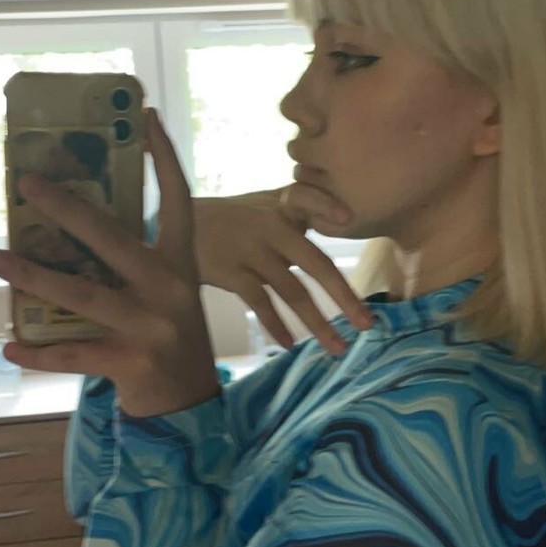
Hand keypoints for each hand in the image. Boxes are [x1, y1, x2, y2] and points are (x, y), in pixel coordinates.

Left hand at [0, 109, 220, 417]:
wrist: (188, 405)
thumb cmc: (164, 336)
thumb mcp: (165, 291)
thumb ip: (133, 261)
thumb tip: (70, 223)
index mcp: (181, 263)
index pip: (177, 199)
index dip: (163, 157)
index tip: (146, 116)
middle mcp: (170, 288)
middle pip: (112, 238)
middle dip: (66, 208)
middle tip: (26, 184)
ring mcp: (152, 326)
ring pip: (82, 293)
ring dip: (33, 275)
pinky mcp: (131, 362)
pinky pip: (74, 354)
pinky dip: (39, 353)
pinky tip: (9, 345)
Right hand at [192, 182, 375, 357]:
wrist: (178, 225)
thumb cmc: (231, 217)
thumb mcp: (264, 202)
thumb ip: (298, 209)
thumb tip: (343, 219)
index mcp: (281, 207)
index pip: (306, 199)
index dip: (327, 205)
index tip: (348, 220)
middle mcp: (270, 228)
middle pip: (315, 263)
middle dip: (344, 296)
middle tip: (368, 324)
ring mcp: (250, 251)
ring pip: (292, 291)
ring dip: (318, 323)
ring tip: (337, 348)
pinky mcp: (230, 272)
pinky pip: (260, 303)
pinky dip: (277, 325)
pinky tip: (290, 344)